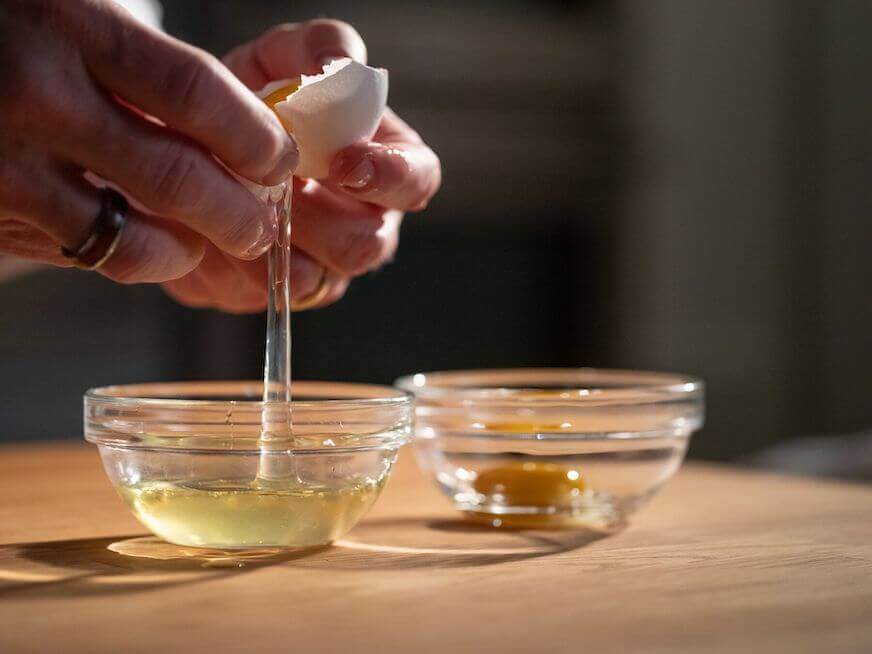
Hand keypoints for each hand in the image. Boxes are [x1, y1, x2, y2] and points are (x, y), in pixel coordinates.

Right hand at [0, 0, 297, 281]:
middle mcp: (37, 95)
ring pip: (131, 239)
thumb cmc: (13, 29)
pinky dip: (135, 260)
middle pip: (176, 177)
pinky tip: (155, 246)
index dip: (254, 138)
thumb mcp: (75, 13)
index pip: (194, 93)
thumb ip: (146, 66)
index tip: (281, 160)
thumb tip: (248, 135)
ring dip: (190, 251)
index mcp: (71, 24)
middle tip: (265, 227)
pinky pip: (84, 255)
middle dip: (240, 214)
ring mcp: (5, 164)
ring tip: (212, 244)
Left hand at [161, 20, 441, 312]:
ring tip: (235, 198)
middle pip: (366, 245)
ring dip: (271, 238)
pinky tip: (211, 226)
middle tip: (269, 183)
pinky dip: (233, 260)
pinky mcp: (279, 291)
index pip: (417, 180)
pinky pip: (266, 294)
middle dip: (314, 217)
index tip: (342, 162)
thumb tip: (343, 63)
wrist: (191, 142)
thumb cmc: (254, 96)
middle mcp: (365, 223)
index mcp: (386, 166)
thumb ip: (320, 48)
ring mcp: (325, 265)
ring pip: (315, 277)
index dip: (388, 177)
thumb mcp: (282, 56)